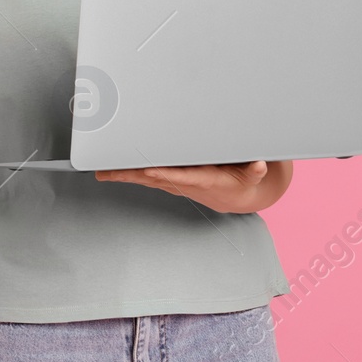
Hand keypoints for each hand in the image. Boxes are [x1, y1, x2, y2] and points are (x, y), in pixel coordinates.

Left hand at [95, 160, 271, 213]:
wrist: (236, 197)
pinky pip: (146, 176)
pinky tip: (112, 170)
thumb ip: (255, 171)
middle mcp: (183, 183)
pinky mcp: (170, 179)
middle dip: (130, 174)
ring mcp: (174, 182)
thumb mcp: (252, 177)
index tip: (147, 170)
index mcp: (202, 180)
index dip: (163, 174)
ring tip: (101, 171)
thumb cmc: (241, 182)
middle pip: (153, 178)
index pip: (179, 177)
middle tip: (107, 171)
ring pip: (145, 178)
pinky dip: (128, 173)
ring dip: (123, 174)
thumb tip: (259, 164)